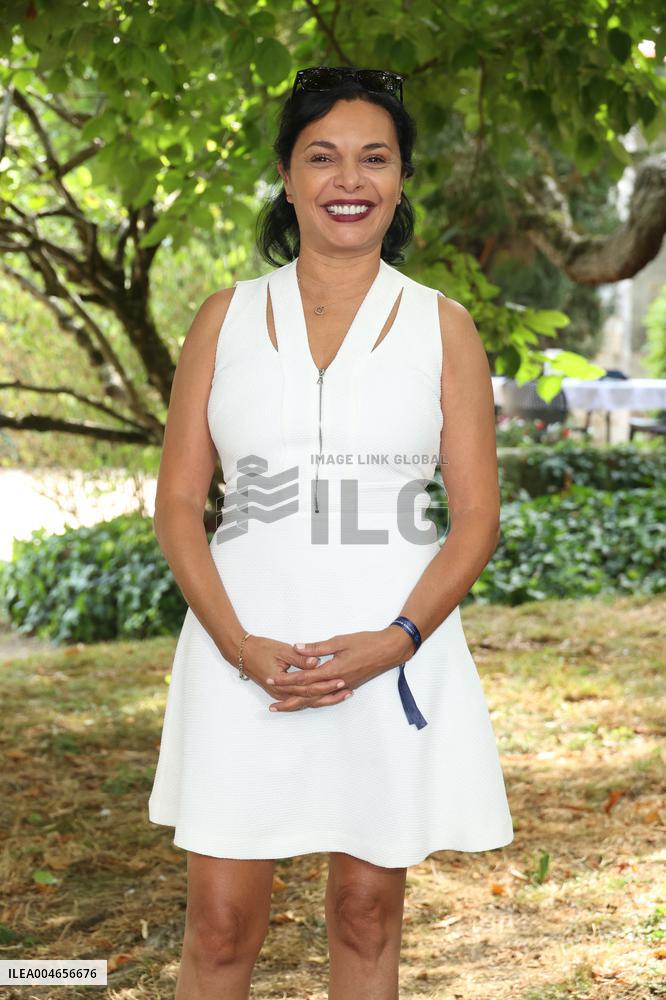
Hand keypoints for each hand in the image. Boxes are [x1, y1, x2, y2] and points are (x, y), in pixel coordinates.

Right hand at [237, 634, 352, 707]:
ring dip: (325, 699)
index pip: (309, 687)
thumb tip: (316, 662)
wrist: (242, 653)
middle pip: (311, 698)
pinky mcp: (282, 692)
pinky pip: (301, 699)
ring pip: (307, 701)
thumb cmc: (261, 648)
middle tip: (348, 691)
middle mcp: (282, 693)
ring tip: (344, 695)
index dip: (326, 684)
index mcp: (282, 683)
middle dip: (330, 695)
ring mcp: (281, 694)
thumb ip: (300, 657)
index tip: (342, 680)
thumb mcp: (281, 650)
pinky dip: (316, 698)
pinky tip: (327, 696)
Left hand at [265, 626, 415, 712]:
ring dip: (300, 703)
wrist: (390, 650)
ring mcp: (343, 686)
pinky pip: (327, 696)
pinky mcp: (348, 685)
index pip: (304, 678)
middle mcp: (337, 682)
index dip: (286, 680)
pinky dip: (315, 700)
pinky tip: (308, 700)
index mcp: (333, 670)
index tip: (271, 679)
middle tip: (272, 706)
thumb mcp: (340, 640)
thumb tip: (297, 648)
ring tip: (285, 707)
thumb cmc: (366, 642)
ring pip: (318, 699)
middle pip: (308, 695)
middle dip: (289, 699)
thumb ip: (318, 647)